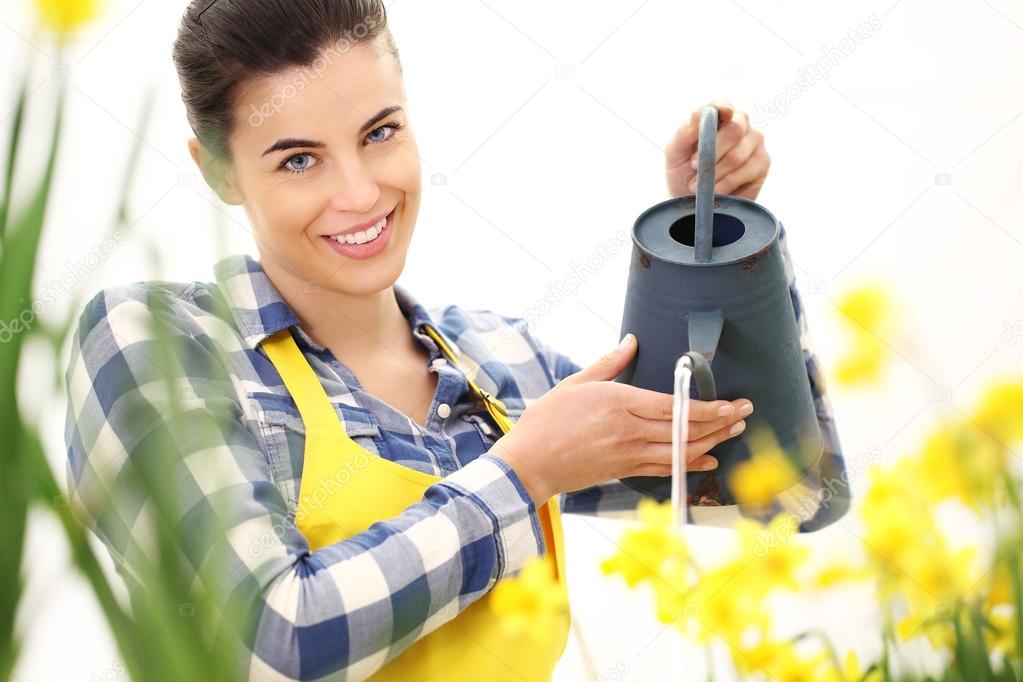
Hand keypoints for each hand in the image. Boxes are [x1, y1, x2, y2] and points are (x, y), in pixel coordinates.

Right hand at [491, 333, 752, 504]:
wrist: (529, 463)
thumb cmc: (547, 420)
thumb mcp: (576, 383)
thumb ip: (610, 362)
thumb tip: (632, 339)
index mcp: (618, 403)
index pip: (675, 408)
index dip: (709, 408)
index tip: (731, 404)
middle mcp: (629, 431)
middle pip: (686, 430)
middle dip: (721, 422)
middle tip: (745, 413)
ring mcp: (628, 455)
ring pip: (681, 451)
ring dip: (712, 442)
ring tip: (734, 431)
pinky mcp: (625, 471)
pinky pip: (666, 469)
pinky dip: (690, 464)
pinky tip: (708, 459)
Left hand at [664, 97, 770, 200]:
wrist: (693, 205)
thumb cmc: (683, 174)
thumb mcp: (675, 154)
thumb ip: (683, 133)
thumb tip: (696, 114)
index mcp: (718, 116)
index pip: (722, 104)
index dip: (721, 109)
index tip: (721, 116)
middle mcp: (740, 124)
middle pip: (734, 129)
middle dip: (712, 152)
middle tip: (694, 167)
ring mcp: (754, 142)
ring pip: (738, 154)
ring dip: (715, 173)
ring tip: (699, 185)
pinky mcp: (762, 162)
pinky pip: (746, 170)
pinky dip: (726, 183)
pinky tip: (715, 191)